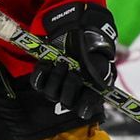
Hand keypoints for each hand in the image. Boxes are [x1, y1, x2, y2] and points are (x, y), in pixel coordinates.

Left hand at [28, 2, 118, 123]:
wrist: (78, 31)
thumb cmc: (92, 49)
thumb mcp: (101, 64)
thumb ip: (99, 82)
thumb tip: (93, 98)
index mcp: (87, 93)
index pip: (84, 109)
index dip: (83, 105)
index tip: (84, 97)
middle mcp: (71, 93)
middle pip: (65, 101)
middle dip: (70, 85)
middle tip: (74, 69)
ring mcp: (55, 85)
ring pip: (50, 94)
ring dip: (57, 77)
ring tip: (62, 62)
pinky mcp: (42, 76)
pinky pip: (37, 83)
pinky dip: (42, 73)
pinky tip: (48, 63)